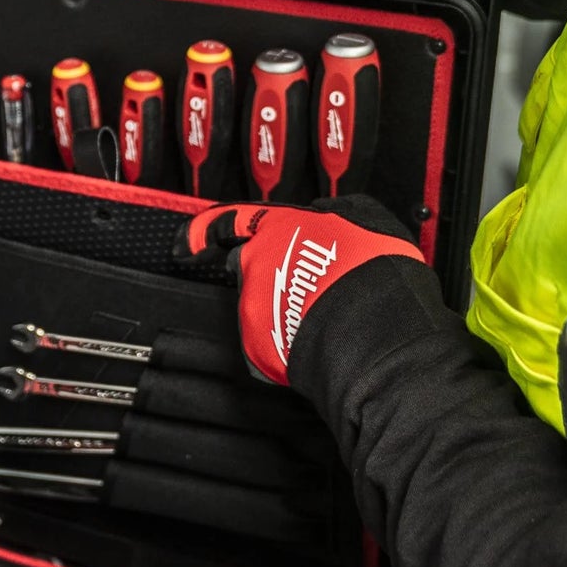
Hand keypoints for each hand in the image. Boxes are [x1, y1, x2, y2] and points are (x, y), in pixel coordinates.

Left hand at [176, 196, 424, 384]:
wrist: (376, 328)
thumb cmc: (377, 275)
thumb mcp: (368, 221)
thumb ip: (338, 218)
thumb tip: (333, 222)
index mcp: (282, 226)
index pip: (232, 222)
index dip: (205, 230)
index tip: (189, 243)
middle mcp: (259, 262)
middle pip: (248, 268)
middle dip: (266, 278)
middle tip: (303, 291)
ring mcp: (254, 303)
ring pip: (263, 308)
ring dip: (288, 314)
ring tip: (332, 323)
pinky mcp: (257, 342)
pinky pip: (271, 345)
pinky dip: (289, 348)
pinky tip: (322, 347)